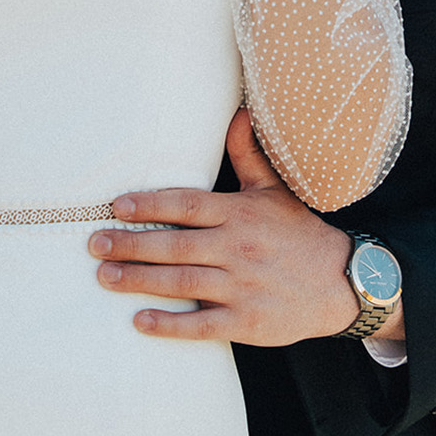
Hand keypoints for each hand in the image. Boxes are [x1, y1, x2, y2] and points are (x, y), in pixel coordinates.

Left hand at [88, 108, 358, 345]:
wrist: (341, 283)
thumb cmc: (299, 233)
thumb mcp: (274, 189)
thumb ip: (249, 153)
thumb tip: (239, 111)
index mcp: (239, 213)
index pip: (187, 205)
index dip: (150, 204)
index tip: (117, 205)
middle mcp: (237, 249)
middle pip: (175, 245)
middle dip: (131, 243)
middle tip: (94, 243)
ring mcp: (241, 287)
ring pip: (182, 282)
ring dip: (139, 280)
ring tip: (104, 276)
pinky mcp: (246, 323)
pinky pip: (201, 325)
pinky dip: (170, 324)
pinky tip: (140, 321)